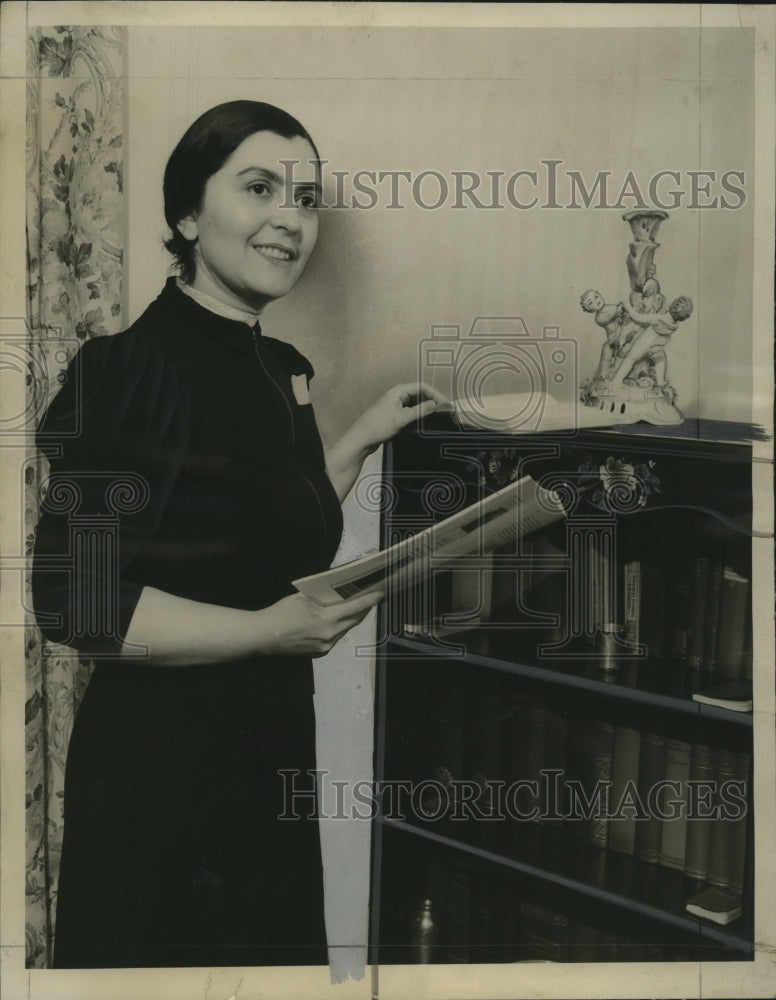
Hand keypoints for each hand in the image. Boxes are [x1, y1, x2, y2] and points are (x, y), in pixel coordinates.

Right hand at [254, 590, 382, 656]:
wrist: (263, 637)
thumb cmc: (280, 614)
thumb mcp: (303, 598)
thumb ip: (323, 598)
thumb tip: (338, 595)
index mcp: (326, 619)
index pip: (355, 608)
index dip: (370, 600)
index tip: (380, 593)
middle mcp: (329, 635)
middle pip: (354, 620)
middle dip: (363, 609)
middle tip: (370, 598)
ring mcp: (325, 646)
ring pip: (345, 629)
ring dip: (351, 618)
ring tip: (355, 607)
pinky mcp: (320, 653)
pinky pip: (335, 637)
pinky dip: (339, 627)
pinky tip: (337, 620)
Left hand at [354, 383, 449, 451]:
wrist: (362, 438)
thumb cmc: (378, 426)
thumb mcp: (401, 418)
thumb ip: (419, 411)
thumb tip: (435, 404)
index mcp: (399, 391)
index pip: (422, 386)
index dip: (436, 394)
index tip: (446, 404)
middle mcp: (397, 394)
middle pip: (420, 393)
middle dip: (432, 400)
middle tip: (445, 410)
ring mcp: (395, 403)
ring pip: (416, 402)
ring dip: (426, 407)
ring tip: (438, 415)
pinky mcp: (394, 413)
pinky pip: (410, 409)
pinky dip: (419, 413)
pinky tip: (424, 420)